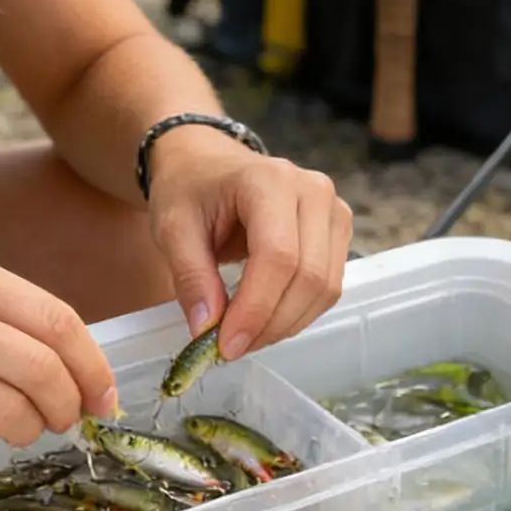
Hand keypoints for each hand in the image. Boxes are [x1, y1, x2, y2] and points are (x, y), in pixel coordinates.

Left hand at [145, 126, 353, 358]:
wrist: (208, 163)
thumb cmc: (190, 189)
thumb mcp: (172, 228)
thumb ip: (190, 277)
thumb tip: (207, 328)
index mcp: (269, 180)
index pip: (278, 257)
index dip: (256, 309)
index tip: (225, 345)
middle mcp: (313, 190)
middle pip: (309, 277)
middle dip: (270, 324)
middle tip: (231, 348)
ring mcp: (333, 209)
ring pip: (325, 288)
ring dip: (286, 324)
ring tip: (245, 335)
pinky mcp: (338, 229)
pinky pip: (329, 286)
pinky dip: (298, 312)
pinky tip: (265, 318)